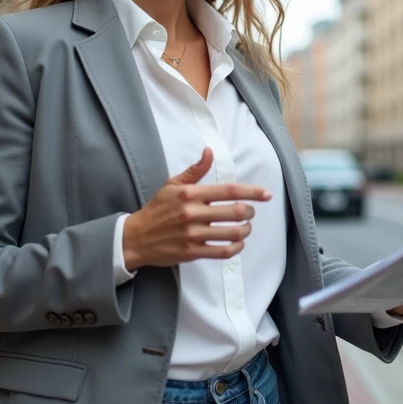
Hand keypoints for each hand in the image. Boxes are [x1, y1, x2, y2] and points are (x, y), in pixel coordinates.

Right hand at [122, 148, 271, 269]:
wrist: (136, 238)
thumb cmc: (157, 209)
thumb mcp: (172, 185)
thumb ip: (195, 170)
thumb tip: (209, 151)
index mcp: (190, 194)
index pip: (229, 191)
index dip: (252, 192)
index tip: (266, 194)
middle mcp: (193, 213)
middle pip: (235, 212)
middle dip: (250, 212)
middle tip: (250, 212)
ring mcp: (193, 234)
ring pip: (232, 233)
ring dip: (245, 230)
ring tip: (246, 227)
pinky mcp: (192, 252)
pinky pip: (222, 252)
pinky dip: (236, 248)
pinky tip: (237, 243)